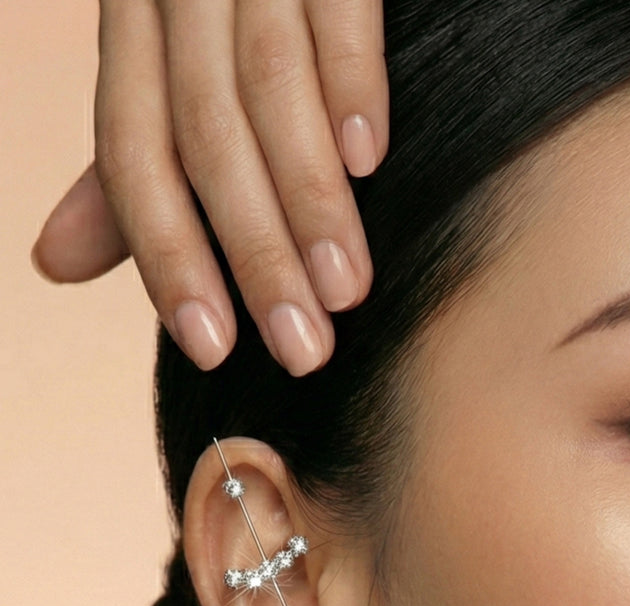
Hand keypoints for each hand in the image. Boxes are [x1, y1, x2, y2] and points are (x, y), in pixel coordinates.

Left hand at [31, 0, 387, 375]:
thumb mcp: (162, 65)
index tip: (211, 349)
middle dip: (250, 250)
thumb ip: (133, 162)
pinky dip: (352, 81)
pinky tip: (375, 160)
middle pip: (204, 134)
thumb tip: (57, 265)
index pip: (134, 151)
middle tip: (302, 350)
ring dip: (310, 199)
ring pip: (268, 86)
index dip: (166, 254)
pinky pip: (336, 9)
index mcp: (132, 24)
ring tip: (347, 293)